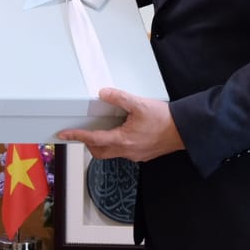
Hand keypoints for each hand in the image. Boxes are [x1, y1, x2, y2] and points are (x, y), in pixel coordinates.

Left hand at [56, 87, 182, 161]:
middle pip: (100, 151)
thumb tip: (103, 93)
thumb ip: (119, 98)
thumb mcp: (139, 104)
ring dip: (102, 144)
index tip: (64, 134)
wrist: (185, 131)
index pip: (93, 139)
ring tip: (101, 130)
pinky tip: (121, 132)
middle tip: (81, 133)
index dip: (77, 136)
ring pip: (111, 153)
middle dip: (88, 143)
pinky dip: (116, 144)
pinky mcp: (143, 154)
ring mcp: (135, 155)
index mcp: (123, 140)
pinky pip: (123, 152)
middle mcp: (127, 151)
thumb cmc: (165, 120)